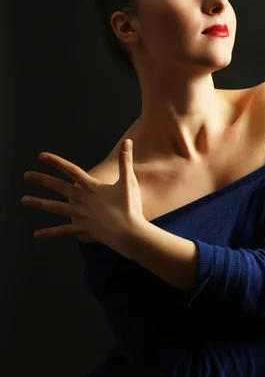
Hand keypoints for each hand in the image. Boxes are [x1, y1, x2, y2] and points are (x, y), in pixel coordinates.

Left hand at [21, 139, 144, 255]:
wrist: (129, 233)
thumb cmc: (130, 206)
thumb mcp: (128, 181)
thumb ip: (125, 161)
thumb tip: (127, 141)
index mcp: (92, 187)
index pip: (71, 171)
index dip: (56, 162)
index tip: (42, 156)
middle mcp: (83, 200)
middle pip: (59, 188)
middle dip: (42, 180)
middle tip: (26, 176)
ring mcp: (81, 215)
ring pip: (56, 208)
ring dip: (39, 203)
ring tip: (23, 201)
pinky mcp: (83, 229)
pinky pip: (63, 231)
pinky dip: (50, 233)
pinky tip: (36, 235)